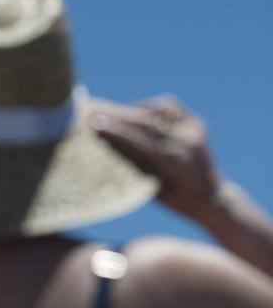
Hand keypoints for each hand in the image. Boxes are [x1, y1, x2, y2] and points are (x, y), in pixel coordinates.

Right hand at [90, 95, 223, 223]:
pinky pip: (169, 107)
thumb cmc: (178, 200)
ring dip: (131, 111)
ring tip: (111, 113)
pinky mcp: (196, 123)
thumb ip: (135, 167)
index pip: (142, 142)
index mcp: (179, 164)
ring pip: (157, 110)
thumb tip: (107, 146)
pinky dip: (149, 107)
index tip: (94, 125)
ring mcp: (195, 130)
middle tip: (94, 113)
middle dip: (118, 118)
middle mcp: (189, 142)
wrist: (214, 198)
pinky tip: (134, 110)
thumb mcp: (154, 189)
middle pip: (147, 123)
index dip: (117, 132)